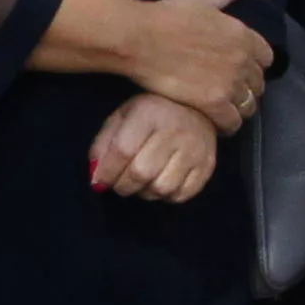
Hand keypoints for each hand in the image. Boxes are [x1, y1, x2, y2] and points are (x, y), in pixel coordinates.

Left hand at [89, 94, 220, 202]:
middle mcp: (175, 131)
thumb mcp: (123, 117)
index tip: (100, 182)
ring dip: (144, 193)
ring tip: (141, 183)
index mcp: (149, 113)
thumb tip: (96, 176)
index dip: (107, 172)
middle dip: (123, 186)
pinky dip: (165, 197)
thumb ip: (104, 143)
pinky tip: (160, 183)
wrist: (197, 107)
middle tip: (120, 184)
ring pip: (162, 188)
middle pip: (141, 173)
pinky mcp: (208, 165)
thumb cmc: (152, 112)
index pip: (123, 150)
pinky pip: (181, 195)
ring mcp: (195, 149)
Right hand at [118, 0, 270, 132]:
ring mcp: (230, 82)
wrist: (141, 38)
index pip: (266, 58)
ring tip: (224, 110)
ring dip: (239, 109)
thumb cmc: (166, 15)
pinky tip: (217, 124)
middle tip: (230, 93)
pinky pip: (233, 122)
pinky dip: (227, 125)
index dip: (255, 66)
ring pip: (249, 105)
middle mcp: (242, 59)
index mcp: (242, 34)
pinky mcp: (214, 103)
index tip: (241, 70)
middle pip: (258, 84)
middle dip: (247, 89)